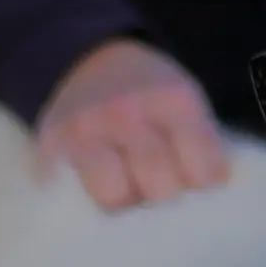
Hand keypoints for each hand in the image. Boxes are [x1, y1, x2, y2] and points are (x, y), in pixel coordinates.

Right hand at [36, 38, 231, 209]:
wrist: (89, 61)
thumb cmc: (151, 95)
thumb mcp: (186, 102)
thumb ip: (203, 145)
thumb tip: (214, 199)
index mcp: (174, 100)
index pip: (203, 172)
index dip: (204, 187)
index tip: (199, 185)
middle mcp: (127, 112)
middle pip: (160, 188)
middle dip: (166, 198)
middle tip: (162, 191)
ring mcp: (85, 130)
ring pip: (113, 199)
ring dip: (126, 204)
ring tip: (129, 195)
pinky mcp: (51, 147)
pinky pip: (74, 194)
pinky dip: (88, 201)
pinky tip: (98, 190)